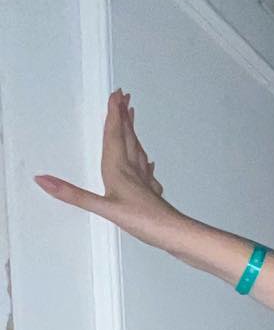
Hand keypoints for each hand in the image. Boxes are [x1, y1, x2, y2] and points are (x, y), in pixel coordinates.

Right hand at [34, 90, 184, 249]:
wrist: (174, 234)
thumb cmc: (144, 221)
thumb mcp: (104, 209)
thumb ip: (73, 195)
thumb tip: (44, 180)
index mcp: (119, 170)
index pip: (115, 136)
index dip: (113, 115)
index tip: (114, 95)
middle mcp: (132, 171)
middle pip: (127, 137)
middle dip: (123, 116)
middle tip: (124, 96)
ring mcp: (144, 181)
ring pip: (137, 150)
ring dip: (132, 132)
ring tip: (131, 118)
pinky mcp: (151, 193)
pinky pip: (145, 169)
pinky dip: (142, 159)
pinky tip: (146, 162)